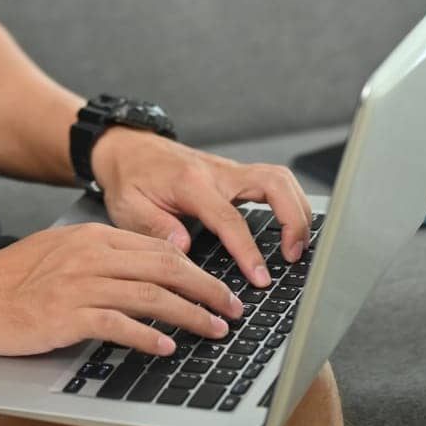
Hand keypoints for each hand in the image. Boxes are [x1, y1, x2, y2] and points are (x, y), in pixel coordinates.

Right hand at [0, 221, 245, 358]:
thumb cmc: (15, 279)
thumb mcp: (63, 252)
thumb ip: (102, 258)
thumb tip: (146, 273)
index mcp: (94, 236)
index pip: (159, 247)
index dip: (196, 268)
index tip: (219, 285)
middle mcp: (91, 254)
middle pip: (164, 267)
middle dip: (206, 288)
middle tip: (233, 307)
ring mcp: (79, 283)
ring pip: (149, 294)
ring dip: (190, 314)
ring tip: (215, 329)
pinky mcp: (66, 314)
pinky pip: (117, 324)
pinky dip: (146, 335)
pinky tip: (167, 346)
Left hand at [91, 126, 313, 287]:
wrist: (127, 148)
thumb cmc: (128, 178)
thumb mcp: (128, 207)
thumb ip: (156, 228)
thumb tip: (185, 250)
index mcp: (190, 182)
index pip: (229, 217)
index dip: (248, 250)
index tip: (260, 277)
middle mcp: (216, 172)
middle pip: (272, 183)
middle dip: (293, 218)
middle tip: (293, 255)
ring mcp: (228, 171)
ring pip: (279, 178)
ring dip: (297, 209)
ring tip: (298, 246)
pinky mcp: (234, 175)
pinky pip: (271, 183)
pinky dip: (289, 203)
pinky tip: (291, 228)